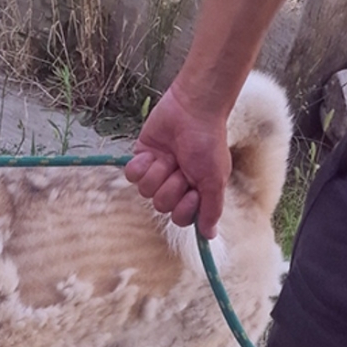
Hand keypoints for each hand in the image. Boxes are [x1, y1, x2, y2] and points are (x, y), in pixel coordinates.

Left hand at [124, 83, 231, 238]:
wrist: (193, 111)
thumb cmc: (208, 143)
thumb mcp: (214, 179)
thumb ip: (211, 209)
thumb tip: (209, 236)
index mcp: (193, 192)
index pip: (180, 218)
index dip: (184, 208)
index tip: (193, 191)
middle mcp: (174, 185)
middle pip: (160, 205)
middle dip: (171, 186)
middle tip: (182, 168)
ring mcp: (157, 171)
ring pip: (145, 191)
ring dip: (158, 173)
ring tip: (170, 157)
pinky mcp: (141, 158)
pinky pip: (131, 176)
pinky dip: (141, 166)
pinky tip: (152, 155)